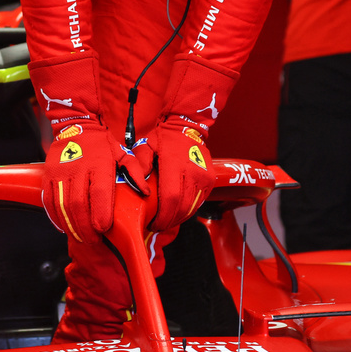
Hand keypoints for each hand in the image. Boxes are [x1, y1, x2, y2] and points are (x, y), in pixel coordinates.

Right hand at [42, 122, 147, 243]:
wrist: (75, 125)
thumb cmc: (101, 144)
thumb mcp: (122, 153)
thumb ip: (134, 172)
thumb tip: (145, 192)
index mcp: (99, 163)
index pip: (99, 192)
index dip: (100, 213)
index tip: (104, 228)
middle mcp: (78, 167)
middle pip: (78, 203)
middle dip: (85, 226)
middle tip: (93, 240)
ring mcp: (60, 171)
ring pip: (63, 205)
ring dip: (71, 225)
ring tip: (81, 237)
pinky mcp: (48, 175)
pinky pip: (49, 201)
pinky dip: (56, 217)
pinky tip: (65, 226)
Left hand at [145, 117, 213, 231]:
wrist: (187, 126)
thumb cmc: (163, 137)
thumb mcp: (145, 146)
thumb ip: (139, 166)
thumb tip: (140, 189)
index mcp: (175, 164)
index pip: (171, 198)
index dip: (162, 216)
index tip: (153, 223)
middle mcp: (193, 171)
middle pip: (182, 207)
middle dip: (169, 221)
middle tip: (157, 225)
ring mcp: (204, 177)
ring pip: (192, 207)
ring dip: (179, 218)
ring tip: (166, 221)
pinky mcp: (211, 180)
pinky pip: (199, 202)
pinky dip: (188, 211)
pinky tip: (177, 213)